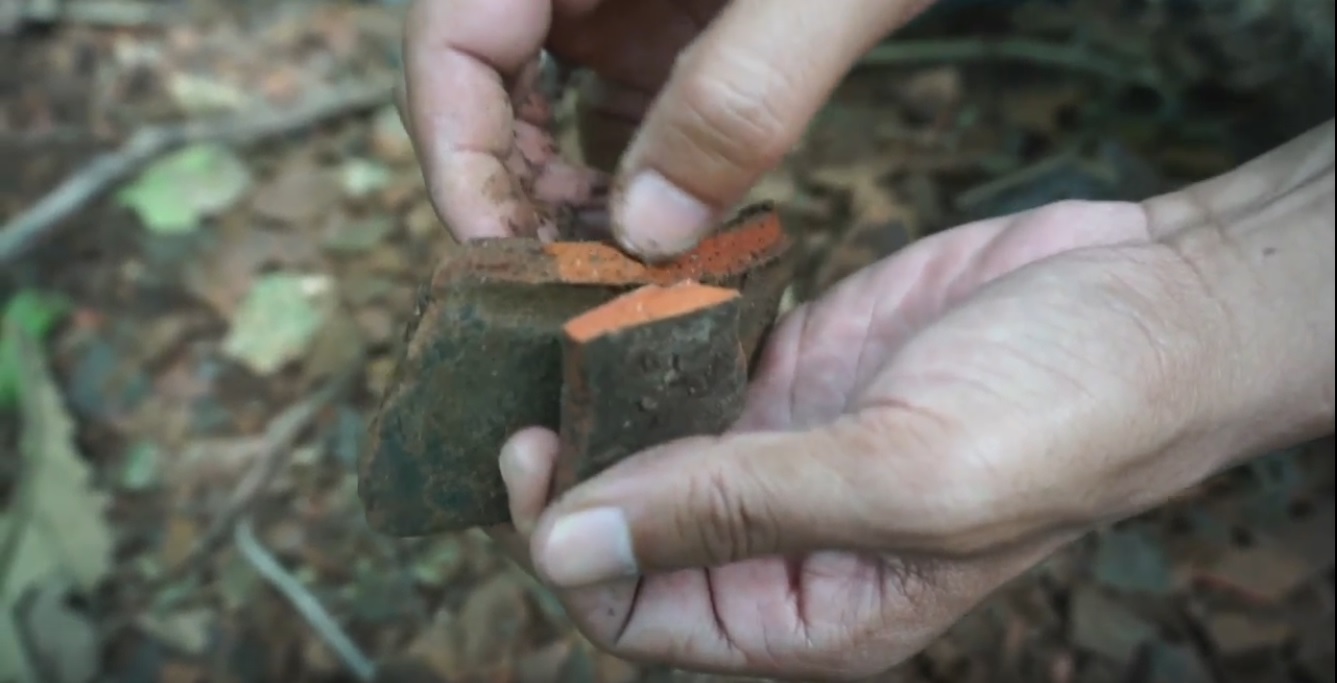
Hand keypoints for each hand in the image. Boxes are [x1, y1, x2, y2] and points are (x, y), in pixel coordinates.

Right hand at [400, 0, 933, 257]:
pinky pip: (613, 110)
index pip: (449, 36)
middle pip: (481, 80)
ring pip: (541, 105)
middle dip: (510, 186)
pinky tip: (666, 235)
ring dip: (564, 195)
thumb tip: (649, 234)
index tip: (500, 253)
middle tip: (568, 281)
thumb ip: (744, 95)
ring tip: (618, 272)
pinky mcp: (666, 28)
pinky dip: (626, 178)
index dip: (454, 151)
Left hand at [485, 198, 1244, 677]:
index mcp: (813, 614)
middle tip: (536, 387)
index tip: (537, 458)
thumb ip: (733, 514)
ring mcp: (787, 453)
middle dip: (570, 478)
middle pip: (627, 538)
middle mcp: (786, 544)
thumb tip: (569, 549)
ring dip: (601, 406)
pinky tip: (632, 309)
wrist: (1151, 301)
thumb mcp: (902, 478)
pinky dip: (653, 345)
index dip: (572, 554)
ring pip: (647, 453)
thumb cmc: (1068, 414)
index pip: (638, 619)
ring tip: (567, 340)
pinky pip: (689, 375)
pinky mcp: (796, 373)